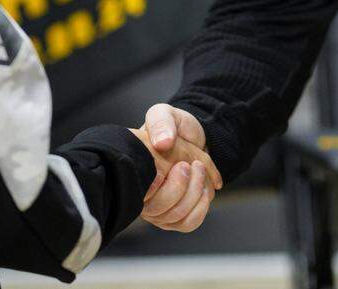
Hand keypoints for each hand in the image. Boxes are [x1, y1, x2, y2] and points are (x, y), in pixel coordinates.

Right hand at [137, 104, 222, 231]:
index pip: (135, 193)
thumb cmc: (173, 126)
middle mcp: (140, 195)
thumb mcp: (164, 114)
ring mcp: (157, 209)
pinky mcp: (176, 216)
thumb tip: (162, 143)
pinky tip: (205, 189)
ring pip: (175, 218)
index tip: (175, 167)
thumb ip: (161, 122)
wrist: (193, 136)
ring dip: (193, 194)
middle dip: (180, 187)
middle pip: (158, 210)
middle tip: (188, 165)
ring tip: (198, 170)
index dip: (155, 186)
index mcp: (132, 171)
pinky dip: (201, 207)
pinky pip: (188, 223)